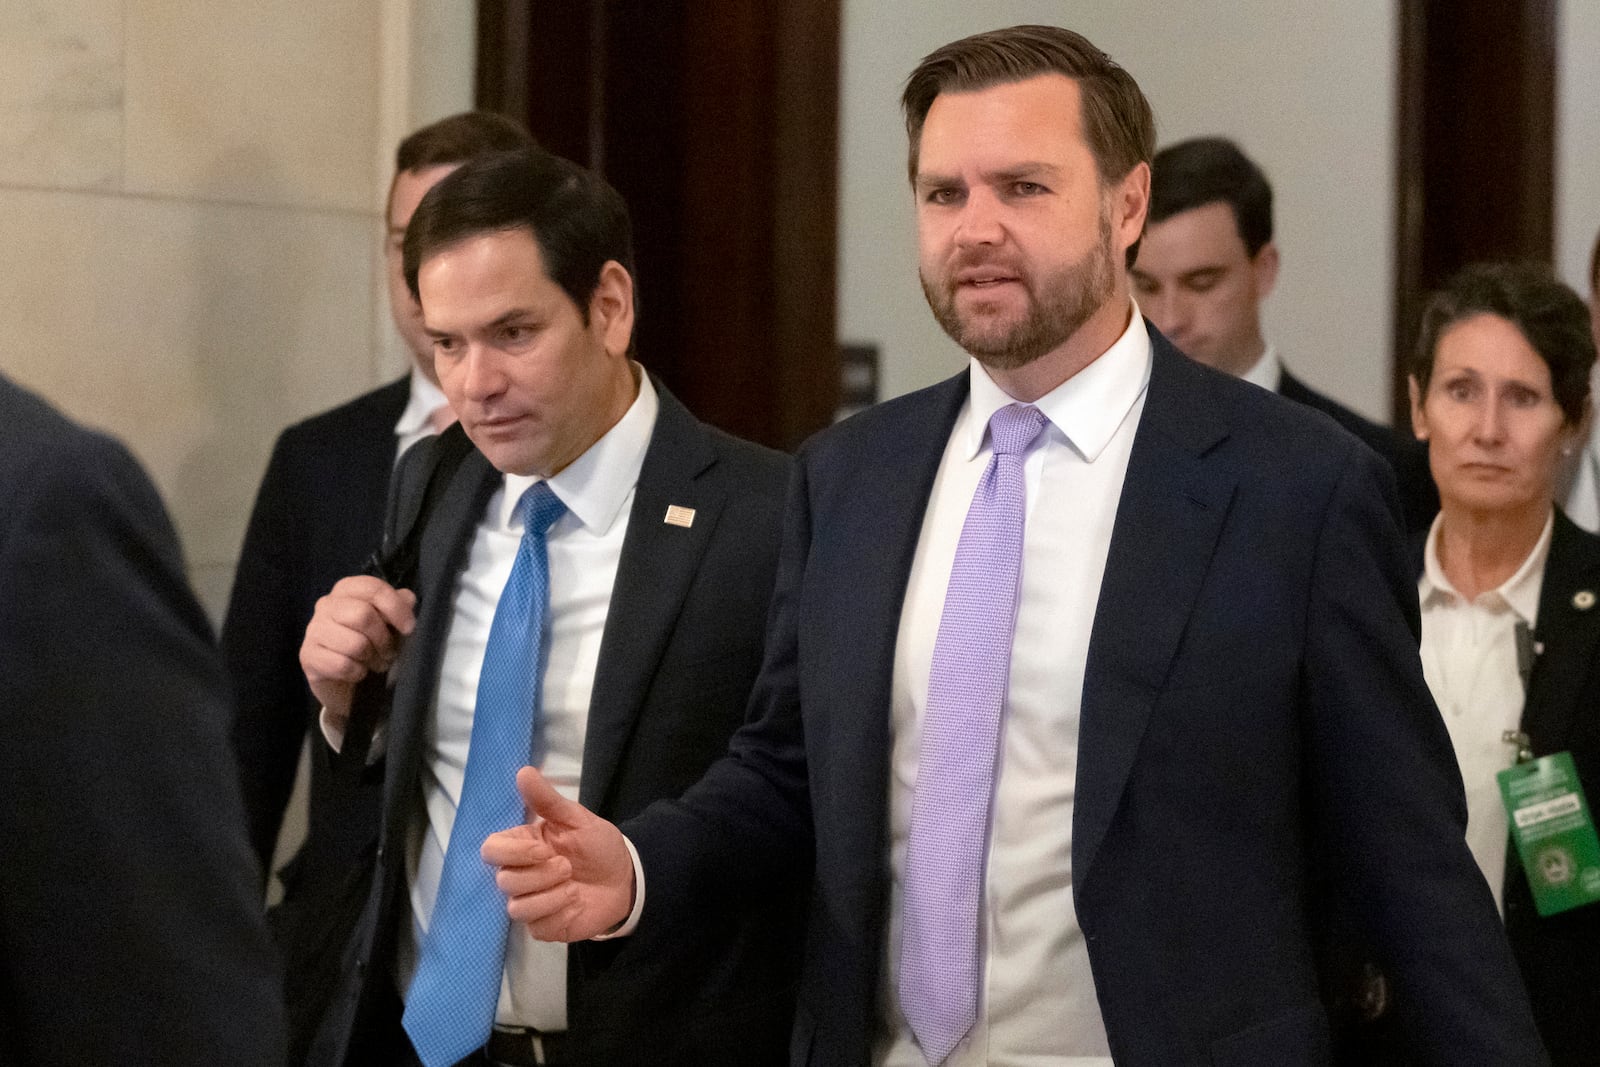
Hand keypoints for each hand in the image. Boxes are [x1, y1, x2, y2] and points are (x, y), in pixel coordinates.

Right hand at [298, 575, 415, 721]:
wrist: (343, 679)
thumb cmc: (370, 643)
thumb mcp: (389, 623)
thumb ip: (399, 607)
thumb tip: (408, 599)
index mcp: (347, 590)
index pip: (372, 588)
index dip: (396, 608)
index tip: (409, 628)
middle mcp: (327, 604)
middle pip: (363, 615)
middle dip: (384, 639)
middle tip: (390, 652)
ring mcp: (314, 630)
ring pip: (354, 644)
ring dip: (373, 659)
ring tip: (376, 663)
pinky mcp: (308, 656)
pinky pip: (342, 665)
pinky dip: (358, 672)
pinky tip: (358, 672)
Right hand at [482, 767, 635, 941]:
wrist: (625, 878)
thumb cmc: (597, 846)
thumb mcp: (577, 819)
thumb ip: (548, 800)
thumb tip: (523, 772)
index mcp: (522, 846)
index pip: (491, 850)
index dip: (513, 852)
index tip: (544, 849)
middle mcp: (520, 875)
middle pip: (504, 881)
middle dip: (539, 874)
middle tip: (567, 866)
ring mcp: (530, 903)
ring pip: (516, 907)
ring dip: (549, 896)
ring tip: (573, 886)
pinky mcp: (542, 926)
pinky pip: (536, 927)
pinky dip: (559, 914)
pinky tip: (576, 904)